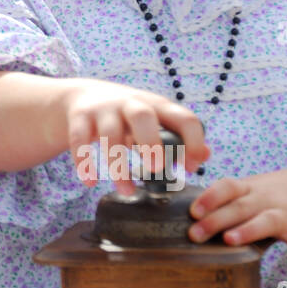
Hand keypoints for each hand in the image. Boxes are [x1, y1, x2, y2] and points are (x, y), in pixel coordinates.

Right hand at [63, 79, 209, 196]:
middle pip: (142, 116)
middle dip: (150, 142)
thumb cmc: (128, 116)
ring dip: (117, 165)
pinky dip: (84, 163)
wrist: (84, 96)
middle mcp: (130, 104)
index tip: (190, 168)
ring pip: (109, 135)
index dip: (193, 142)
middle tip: (156, 169)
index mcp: (157, 106)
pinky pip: (79, 140)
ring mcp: (103, 110)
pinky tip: (89, 182)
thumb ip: (179, 137)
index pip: (183, 118)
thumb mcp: (155, 120)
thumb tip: (207, 155)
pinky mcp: (80, 119)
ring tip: (126, 191)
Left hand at [187, 167, 286, 272]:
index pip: (227, 187)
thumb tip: (187, 216)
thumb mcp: (247, 189)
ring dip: (248, 230)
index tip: (192, 211)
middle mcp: (266, 199)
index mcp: (249, 188)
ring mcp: (286, 214)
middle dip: (216, 220)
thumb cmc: (268, 195)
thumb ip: (222, 200)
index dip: (209, 198)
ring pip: (266, 221)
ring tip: (230, 240)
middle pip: (239, 207)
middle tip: (195, 234)